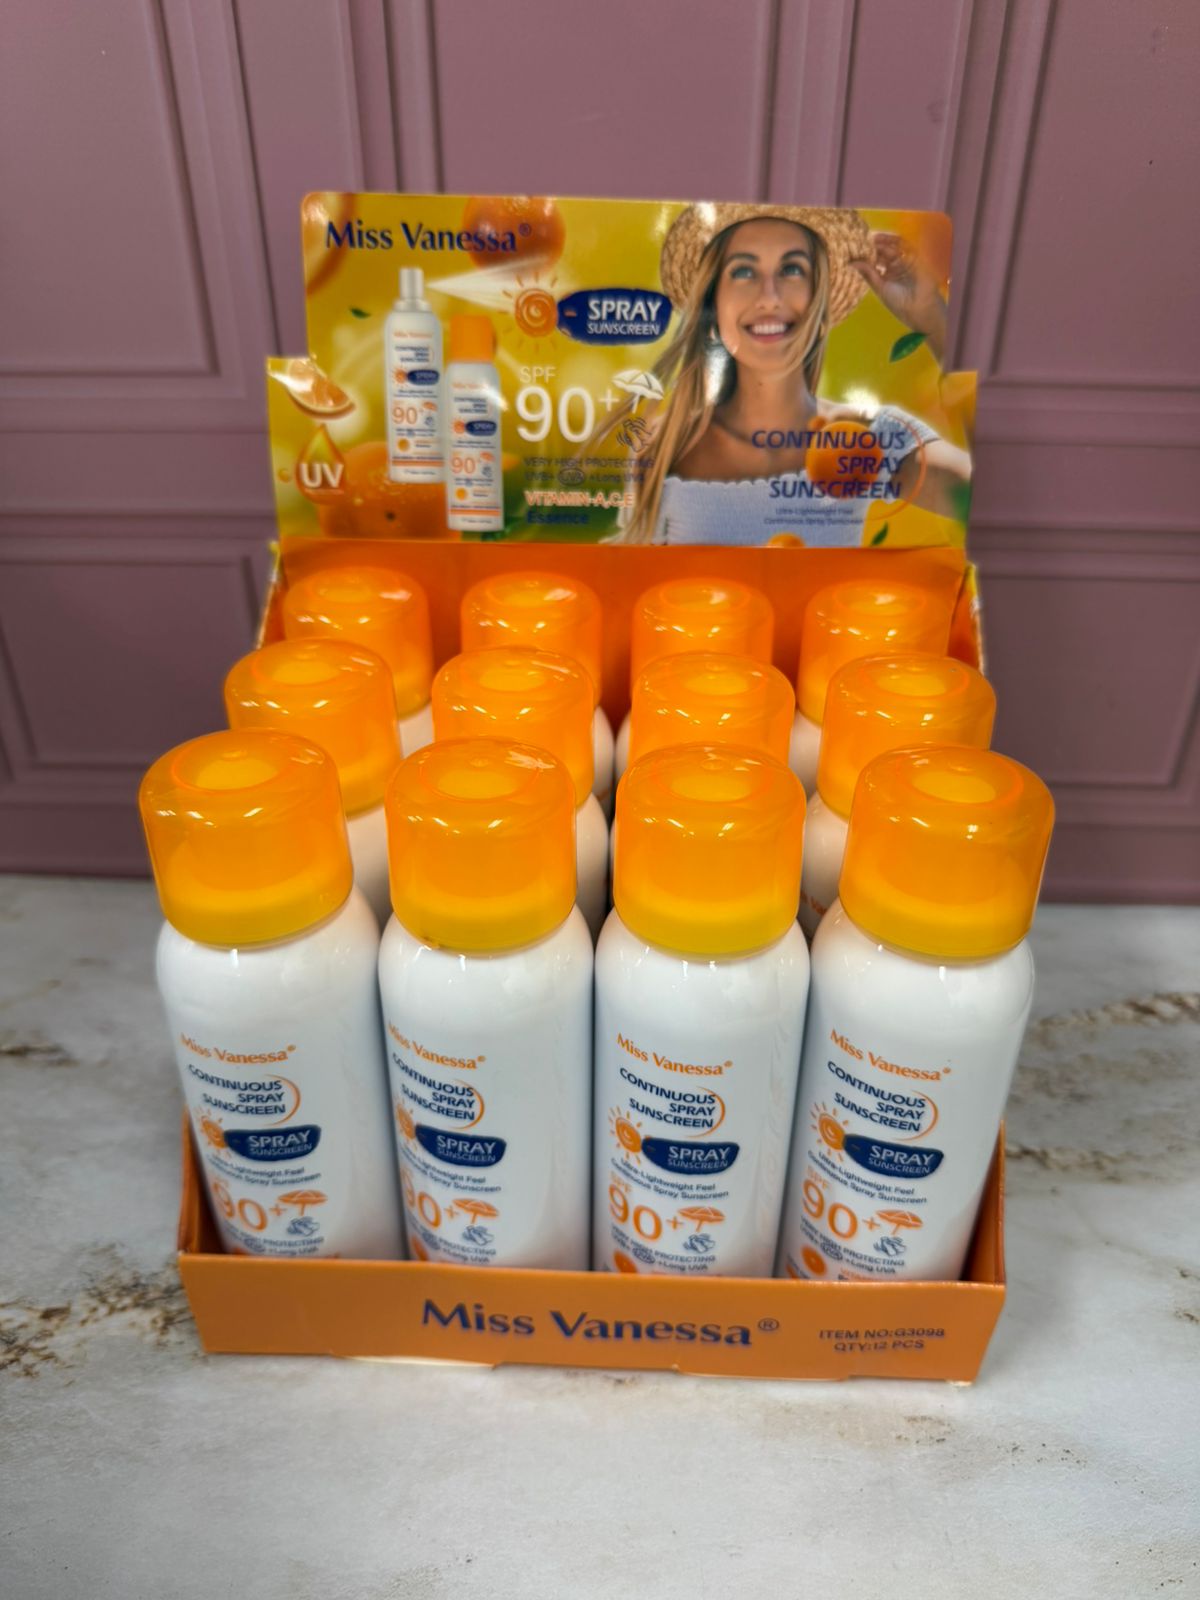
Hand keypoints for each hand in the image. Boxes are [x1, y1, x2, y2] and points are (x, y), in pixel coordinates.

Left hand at [851, 232, 945, 360]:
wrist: (919, 307)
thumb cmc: (899, 302)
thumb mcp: (880, 287)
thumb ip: (868, 273)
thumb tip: (851, 263)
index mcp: (885, 277)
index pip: (874, 262)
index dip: (866, 255)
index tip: (855, 249)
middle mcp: (894, 268)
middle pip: (882, 253)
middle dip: (873, 247)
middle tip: (863, 240)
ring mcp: (904, 262)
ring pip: (892, 248)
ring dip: (883, 242)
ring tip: (873, 238)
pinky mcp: (915, 258)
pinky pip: (904, 246)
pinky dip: (896, 241)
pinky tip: (886, 239)